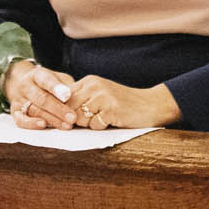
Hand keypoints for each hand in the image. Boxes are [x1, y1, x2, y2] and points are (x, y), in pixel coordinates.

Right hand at [3, 60, 79, 128]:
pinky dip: (31, 124)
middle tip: (72, 117)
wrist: (20, 81)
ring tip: (66, 125)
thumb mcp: (57, 77)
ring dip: (51, 119)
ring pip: (34, 110)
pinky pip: (20, 120)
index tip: (67, 95)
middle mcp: (26, 86)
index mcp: (37, 74)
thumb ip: (66, 85)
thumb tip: (79, 97)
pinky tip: (43, 126)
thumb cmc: (46, 81)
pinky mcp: (14, 111)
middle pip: (41, 98)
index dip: (56, 88)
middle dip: (58, 109)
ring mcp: (19, 99)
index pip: (46, 80)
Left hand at [61, 75, 179, 130]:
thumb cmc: (123, 104)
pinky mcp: (112, 109)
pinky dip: (101, 127)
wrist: (151, 104)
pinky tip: (112, 121)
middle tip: (89, 121)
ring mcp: (103, 96)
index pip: (63, 97)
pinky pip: (94, 125)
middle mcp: (94, 85)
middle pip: (68, 108)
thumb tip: (57, 115)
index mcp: (89, 81)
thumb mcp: (100, 95)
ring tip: (103, 118)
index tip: (69, 120)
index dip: (63, 111)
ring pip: (79, 118)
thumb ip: (81, 100)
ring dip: (89, 124)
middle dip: (75, 119)